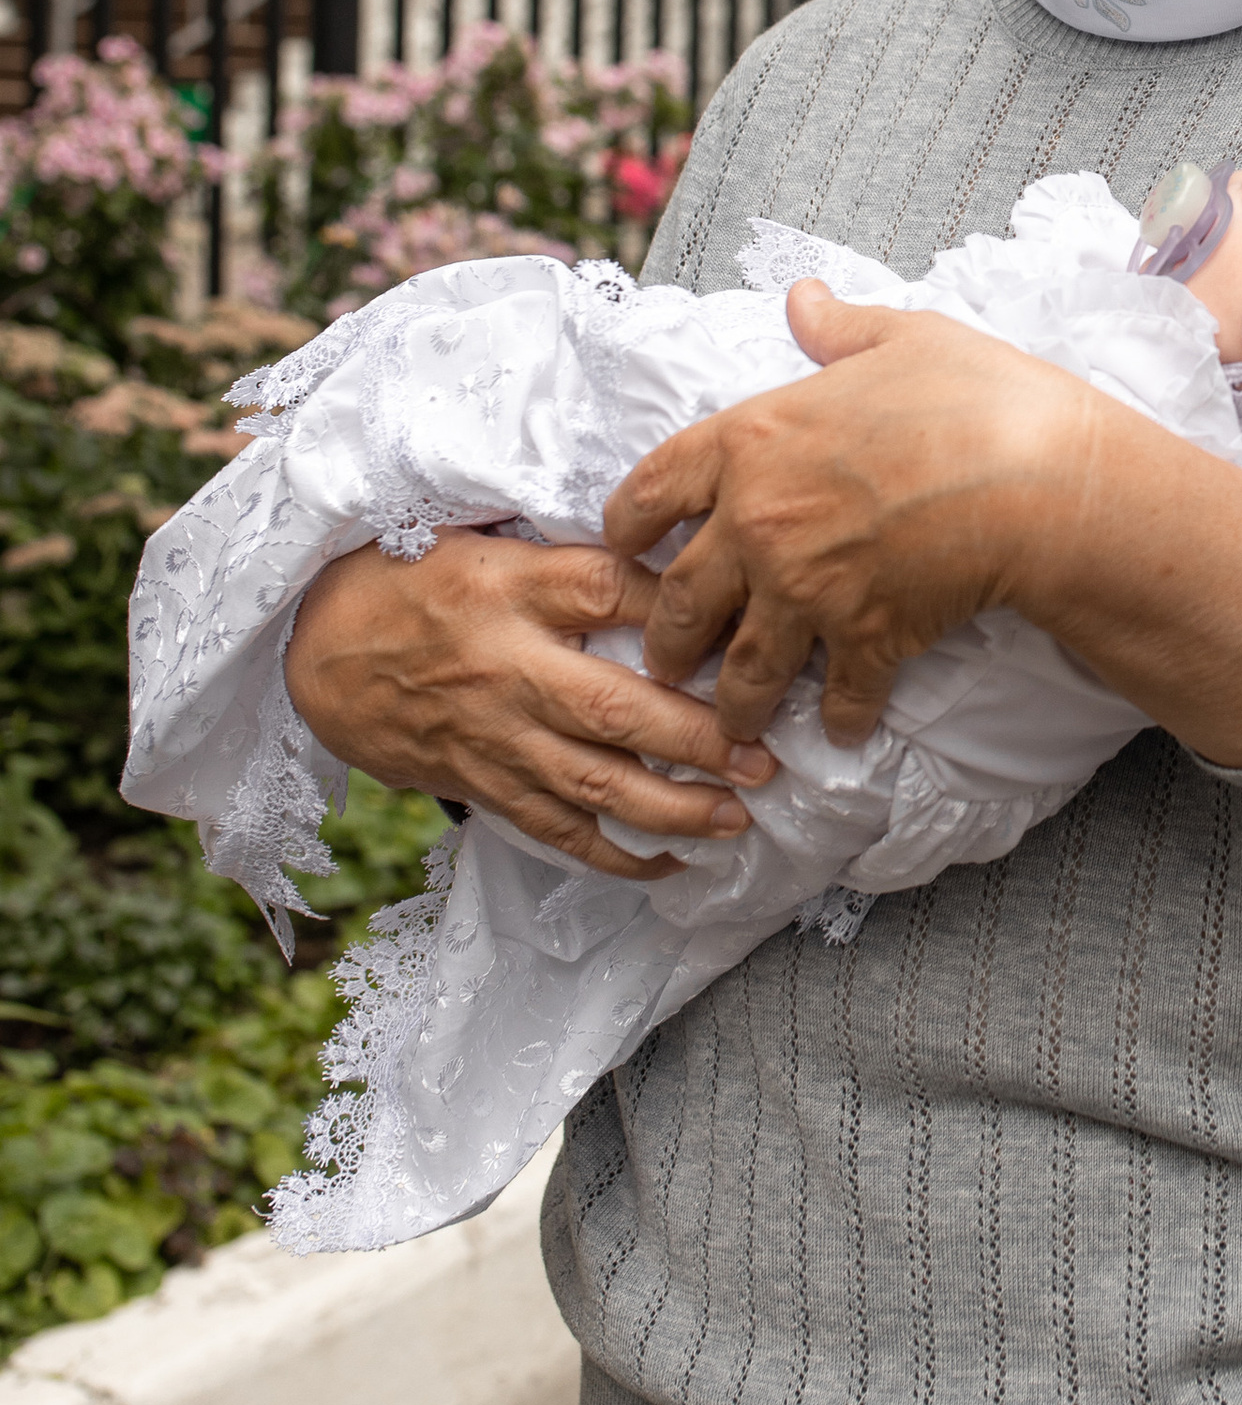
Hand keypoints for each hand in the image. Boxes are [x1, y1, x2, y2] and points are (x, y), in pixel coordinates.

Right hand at [284, 530, 776, 881]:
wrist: (313, 650)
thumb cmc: (408, 581)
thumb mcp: (483, 540)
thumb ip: (567, 559)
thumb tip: (671, 563)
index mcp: (510, 588)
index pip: (609, 590)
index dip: (679, 610)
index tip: (745, 625)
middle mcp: (506, 667)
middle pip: (614, 709)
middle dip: (698, 739)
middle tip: (765, 757)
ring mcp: (492, 735)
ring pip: (593, 783)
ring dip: (673, 808)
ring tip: (738, 819)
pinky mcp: (478, 782)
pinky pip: (553, 828)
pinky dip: (612, 853)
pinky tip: (669, 864)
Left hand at [604, 281, 1241, 771]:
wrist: (1037, 478)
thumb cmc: (975, 396)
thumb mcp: (903, 337)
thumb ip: (840, 329)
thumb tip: (802, 298)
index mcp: (750, 441)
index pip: (650, 490)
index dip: (625, 526)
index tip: (621, 550)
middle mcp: (758, 523)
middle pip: (680, 599)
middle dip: (668, 639)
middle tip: (666, 661)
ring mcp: (806, 590)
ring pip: (744, 665)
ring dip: (736, 701)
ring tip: (735, 721)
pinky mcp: (864, 639)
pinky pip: (839, 694)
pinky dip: (842, 718)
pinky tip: (845, 730)